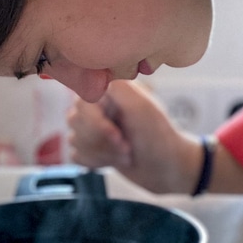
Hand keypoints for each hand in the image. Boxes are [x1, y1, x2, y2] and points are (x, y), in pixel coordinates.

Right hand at [66, 80, 202, 193]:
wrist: (168, 169)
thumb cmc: (159, 137)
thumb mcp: (141, 107)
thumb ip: (116, 86)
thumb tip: (94, 73)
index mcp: (109, 90)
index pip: (82, 102)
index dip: (96, 124)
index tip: (118, 135)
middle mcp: (98, 105)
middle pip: (74, 121)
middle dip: (102, 142)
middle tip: (127, 147)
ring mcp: (93, 126)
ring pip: (73, 139)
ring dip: (103, 153)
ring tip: (126, 154)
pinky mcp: (91, 146)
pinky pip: (75, 155)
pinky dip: (97, 162)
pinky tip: (115, 161)